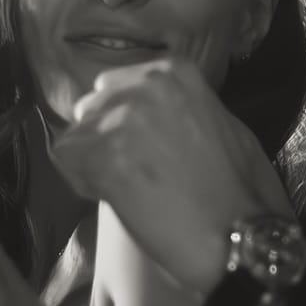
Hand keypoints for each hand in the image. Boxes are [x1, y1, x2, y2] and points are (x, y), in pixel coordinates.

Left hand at [49, 59, 292, 297]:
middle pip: (92, 107)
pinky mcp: (104, 155)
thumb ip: (180, 106)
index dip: (121, 123)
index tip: (139, 151)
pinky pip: (65, 159)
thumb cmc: (240, 189)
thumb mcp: (222, 123)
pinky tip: (115, 199)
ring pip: (77, 135)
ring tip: (127, 192)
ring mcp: (123, 118)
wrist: (236, 233)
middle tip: (132, 175)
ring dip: (92, 164)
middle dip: (103, 140)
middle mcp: (145, 85)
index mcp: (173, 72)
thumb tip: (150, 109)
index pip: (115, 87)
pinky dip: (81, 182)